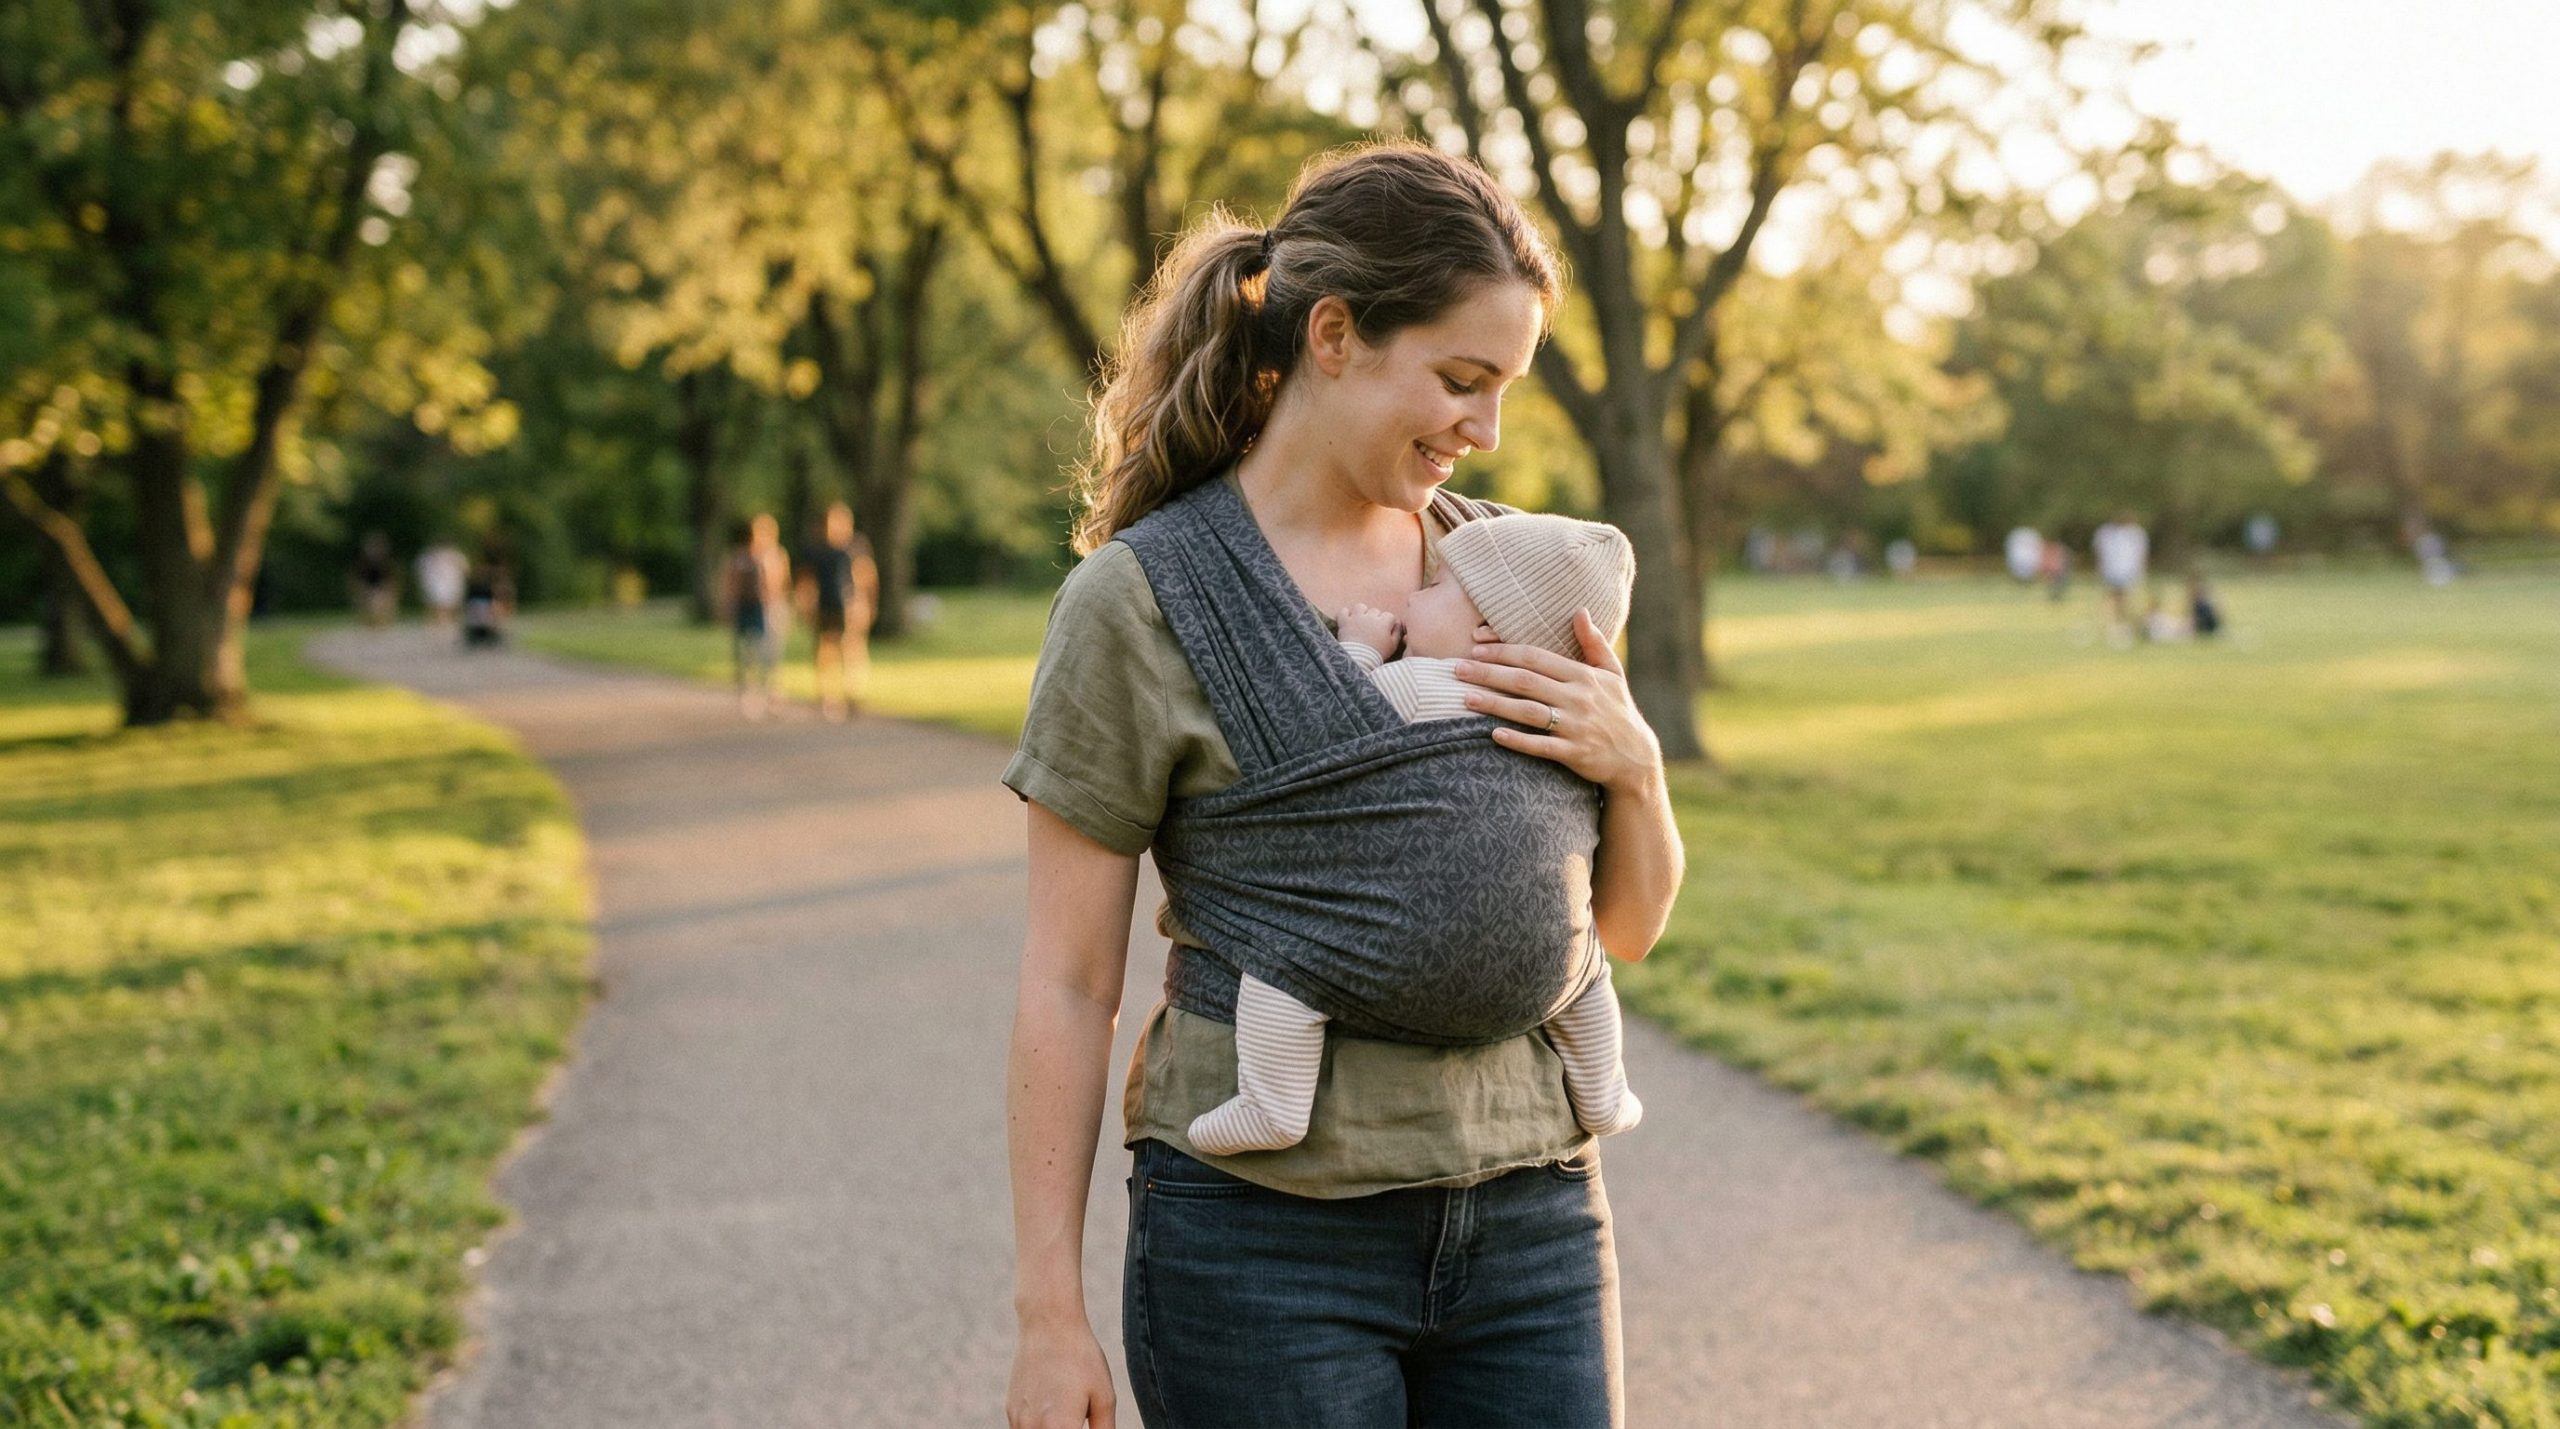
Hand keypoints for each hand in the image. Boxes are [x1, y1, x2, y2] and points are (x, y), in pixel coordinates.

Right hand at [1008, 1317, 1115, 1427]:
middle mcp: (1033, 1428)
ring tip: (1068, 1414)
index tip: (1084, 1425)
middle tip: (1078, 1419)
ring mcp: (1018, 1421)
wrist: (1048, 1324)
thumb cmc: (1081, 1358)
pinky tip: (1056, 1412)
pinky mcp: (1011, 1411)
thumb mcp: (1104, 1396)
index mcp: (1060, 1428)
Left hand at [1336, 602, 1402, 657]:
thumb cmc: (1377, 654)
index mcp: (1384, 622)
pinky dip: (1345, 614)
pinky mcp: (1345, 622)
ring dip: (1361, 612)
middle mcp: (1370, 617)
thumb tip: (1398, 623)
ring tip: (1360, 621)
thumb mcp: (1393, 645)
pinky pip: (1343, 611)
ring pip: (1360, 607)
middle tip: (1372, 630)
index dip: (1388, 623)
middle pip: (1375, 611)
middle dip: (1374, 619)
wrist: (1359, 659)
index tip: (1385, 631)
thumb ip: (1398, 632)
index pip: (1389, 616)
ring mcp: (1357, 618)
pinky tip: (1347, 620)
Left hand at [1453, 610, 1662, 793]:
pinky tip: (1493, 734)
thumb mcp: (1612, 673)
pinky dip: (1518, 740)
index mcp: (1584, 675)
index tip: (1476, 648)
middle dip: (1489, 673)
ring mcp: (1576, 726)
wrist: (1635, 756)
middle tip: (1457, 669)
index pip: (1537, 657)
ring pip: (1528, 712)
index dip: (1504, 651)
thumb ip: (1593, 642)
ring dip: (1495, 704)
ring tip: (1465, 698)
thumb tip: (1580, 610)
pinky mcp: (1575, 753)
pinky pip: (1541, 746)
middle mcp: (1579, 698)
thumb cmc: (1618, 710)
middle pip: (1526, 681)